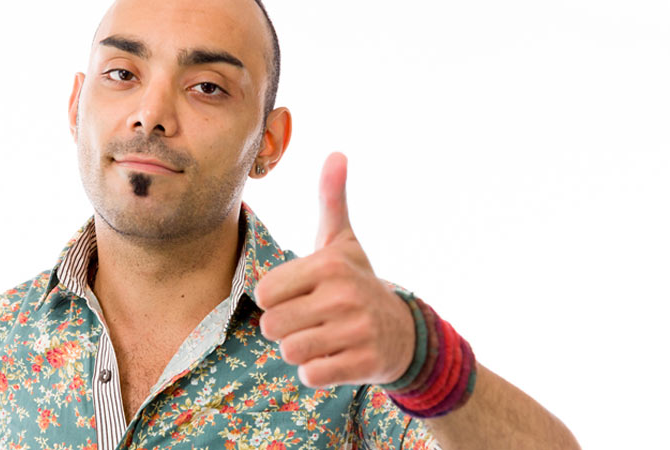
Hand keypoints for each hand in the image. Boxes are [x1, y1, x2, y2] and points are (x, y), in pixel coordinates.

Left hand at [255, 152, 415, 387]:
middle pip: (272, 326)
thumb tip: (336, 153)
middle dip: (285, 327)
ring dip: (300, 349)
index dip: (276, 299)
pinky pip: (311, 376)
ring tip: (323, 336)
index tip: (300, 294)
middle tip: (311, 319)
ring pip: (290, 352)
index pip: (264, 293)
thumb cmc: (358, 282)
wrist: (405, 332)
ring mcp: (355, 332)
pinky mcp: (362, 364)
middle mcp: (342, 296)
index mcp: (328, 265)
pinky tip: (335, 356)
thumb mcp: (343, 242)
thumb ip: (331, 199)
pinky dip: (317, 371)